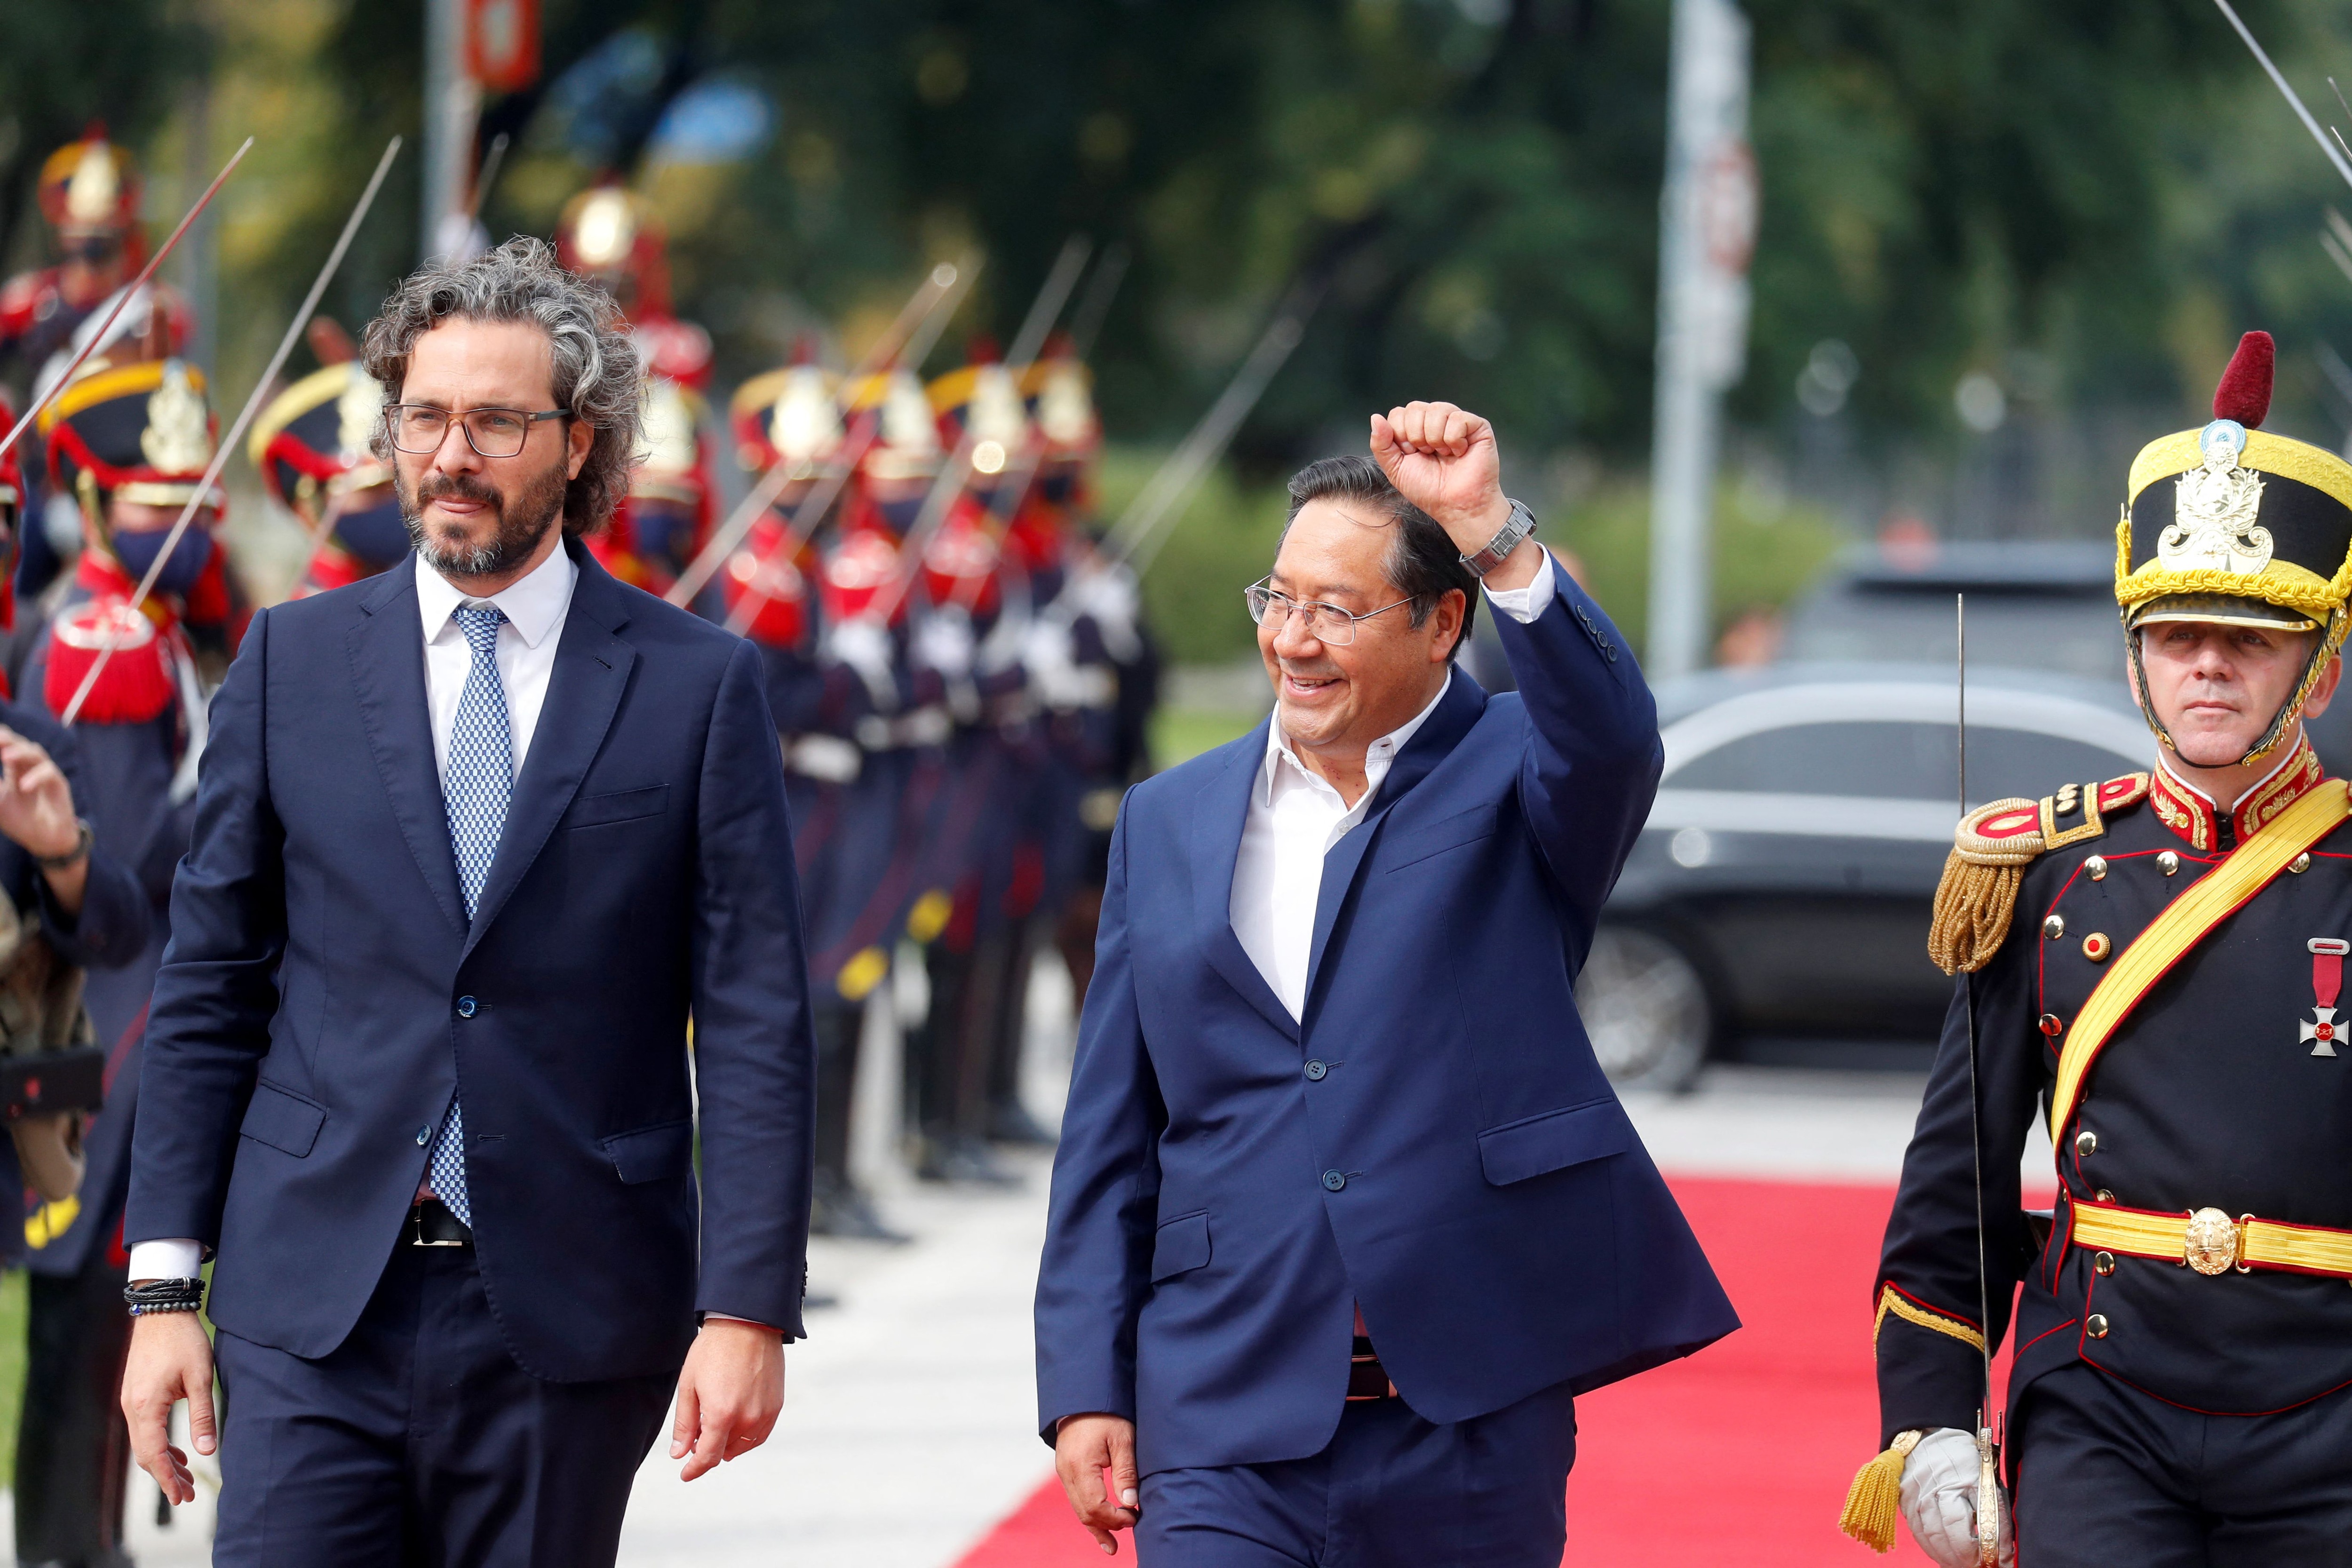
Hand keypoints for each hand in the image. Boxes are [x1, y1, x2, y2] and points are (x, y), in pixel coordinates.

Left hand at [0, 727, 81, 861]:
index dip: (1, 737)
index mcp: (14, 768)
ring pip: (36, 754)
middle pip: (20, 744)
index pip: (7, 746)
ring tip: (4, 757)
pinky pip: (49, 774)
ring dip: (20, 753)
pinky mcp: (58, 784)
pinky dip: (36, 777)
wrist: (44, 840)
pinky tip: (24, 787)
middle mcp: (30, 767)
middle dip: (8, 739)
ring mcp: (45, 774)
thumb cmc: (19, 820)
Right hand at [120, 1309, 216, 1505]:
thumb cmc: (183, 1341)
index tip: (181, 1497)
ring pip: (144, 1443)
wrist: (161, 1311)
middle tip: (188, 1495)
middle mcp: (131, 1408)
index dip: (167, 1478)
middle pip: (145, 1454)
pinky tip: (178, 1452)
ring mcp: (130, 1402)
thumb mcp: (200, 1378)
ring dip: (164, 1461)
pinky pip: (145, 1429)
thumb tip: (207, 1452)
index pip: (153, 1454)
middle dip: (166, 1476)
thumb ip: (203, 1416)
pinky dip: (160, 1444)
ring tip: (187, 1479)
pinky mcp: (135, 1395)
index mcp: (145, 1406)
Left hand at [671, 1319, 784, 1480]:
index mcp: (722, 1415)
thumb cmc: (713, 1350)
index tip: (685, 1474)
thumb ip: (685, 1424)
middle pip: (725, 1452)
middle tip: (696, 1438)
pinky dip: (746, 1438)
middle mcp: (747, 1418)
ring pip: (743, 1446)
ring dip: (727, 1445)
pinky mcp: (776, 1405)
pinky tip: (736, 1427)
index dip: (694, 1469)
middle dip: (707, 1451)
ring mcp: (765, 1413)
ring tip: (715, 1430)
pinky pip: (760, 1434)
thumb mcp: (689, 1385)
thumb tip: (679, 1453)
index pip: (707, 1457)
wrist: (747, 1323)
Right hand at [1054, 1412, 1139, 1554]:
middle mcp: (1067, 1472)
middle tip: (1130, 1529)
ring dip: (1096, 1527)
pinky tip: (1098, 1527)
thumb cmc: (1106, 1414)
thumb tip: (1130, 1503)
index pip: (1096, 1506)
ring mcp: (1063, 1472)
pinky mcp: (1066, 1471)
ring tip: (1111, 1545)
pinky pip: (1076, 1499)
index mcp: (1080, 1465)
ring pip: (1078, 1509)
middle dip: (1107, 1526)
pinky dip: (1088, 1514)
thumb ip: (1126, 1472)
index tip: (1134, 1517)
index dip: (1115, 1518)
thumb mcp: (1123, 1439)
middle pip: (1085, 1512)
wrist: (1082, 1395)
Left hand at [1369, 402, 1509, 550]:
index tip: (1411, 454)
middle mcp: (1435, 421)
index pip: (1398, 413)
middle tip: (1428, 455)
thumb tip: (1375, 418)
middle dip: (1416, 437)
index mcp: (1415, 429)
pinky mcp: (1476, 425)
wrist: (1456, 506)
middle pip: (1415, 408)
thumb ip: (1381, 444)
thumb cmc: (1429, 491)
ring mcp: (1456, 421)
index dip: (1401, 435)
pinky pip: (1458, 418)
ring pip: (1436, 410)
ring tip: (1444, 455)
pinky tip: (1459, 452)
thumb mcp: (1396, 469)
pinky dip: (1454, 440)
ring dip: (1435, 439)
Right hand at [1901, 1427, 2014, 1567]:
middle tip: (1982, 1565)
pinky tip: (1946, 1558)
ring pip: (1933, 1539)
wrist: (1927, 1439)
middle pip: (1950, 1537)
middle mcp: (1936, 1492)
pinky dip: (1933, 1551)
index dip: (1987, 1548)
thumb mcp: (1987, 1479)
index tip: (2001, 1560)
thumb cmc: (1964, 1460)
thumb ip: (1994, 1512)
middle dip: (1968, 1559)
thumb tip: (2003, 1550)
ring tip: (1965, 1566)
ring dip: (1951, 1559)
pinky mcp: (1906, 1504)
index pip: (1974, 1524)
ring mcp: (1918, 1498)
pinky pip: (1919, 1535)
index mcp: (1961, 1481)